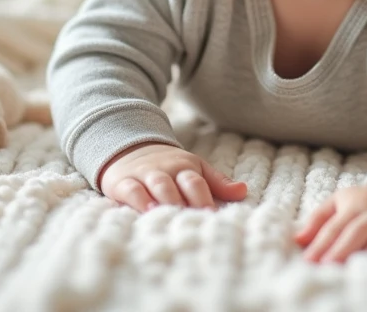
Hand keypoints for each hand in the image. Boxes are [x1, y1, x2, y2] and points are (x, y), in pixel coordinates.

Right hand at [99, 142, 246, 211]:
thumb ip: (217, 183)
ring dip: (166, 199)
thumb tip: (243, 192)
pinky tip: (146, 211)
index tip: (213, 216)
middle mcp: (166, 170)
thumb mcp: (194, 168)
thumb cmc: (169, 166)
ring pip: (157, 185)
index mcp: (186, 167)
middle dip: (186, 201)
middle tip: (195, 220)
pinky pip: (131, 190)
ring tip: (173, 214)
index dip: (204, 197)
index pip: (197, 181)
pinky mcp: (123, 182)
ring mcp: (145, 175)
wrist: (129, 148)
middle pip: (178, 183)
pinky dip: (138, 199)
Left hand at [294, 181, 366, 262]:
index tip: (308, 262)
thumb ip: (320, 219)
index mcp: (357, 203)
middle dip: (343, 250)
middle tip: (328, 268)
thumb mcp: (342, 201)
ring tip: (355, 271)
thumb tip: (298, 240)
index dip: (321, 244)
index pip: (336, 226)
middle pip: (360, 230)